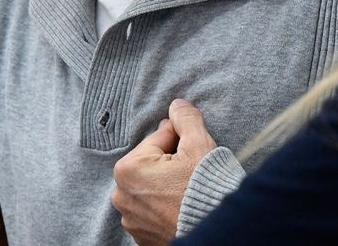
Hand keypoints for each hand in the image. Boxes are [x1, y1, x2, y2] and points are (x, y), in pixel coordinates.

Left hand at [111, 99, 217, 245]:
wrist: (216, 232)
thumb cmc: (205, 189)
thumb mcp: (199, 144)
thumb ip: (186, 118)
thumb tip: (177, 105)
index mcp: (128, 168)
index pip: (159, 140)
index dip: (181, 142)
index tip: (193, 153)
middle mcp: (121, 195)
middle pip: (152, 164)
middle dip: (170, 163)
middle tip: (192, 173)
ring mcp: (130, 218)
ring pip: (151, 187)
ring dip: (166, 185)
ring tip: (188, 191)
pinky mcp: (140, 235)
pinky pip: (152, 210)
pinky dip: (164, 206)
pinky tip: (181, 206)